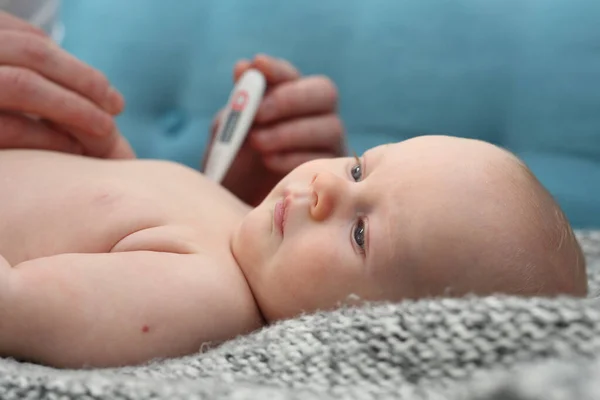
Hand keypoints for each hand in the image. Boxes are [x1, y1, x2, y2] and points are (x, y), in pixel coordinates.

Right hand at [0, 11, 133, 158]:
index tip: (107, 92)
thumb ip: (31, 75)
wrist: (0, 183)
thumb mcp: (15, 91)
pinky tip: (75, 148)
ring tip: (106, 129)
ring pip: (21, 84)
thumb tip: (87, 81)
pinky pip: (8, 127)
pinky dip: (47, 135)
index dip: (74, 66)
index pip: (29, 41)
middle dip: (84, 81)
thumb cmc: (8, 124)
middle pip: (31, 54)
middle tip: (117, 106)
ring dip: (73, 107)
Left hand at [205, 54, 345, 205]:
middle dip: (290, 100)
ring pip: (330, 126)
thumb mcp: (228, 133)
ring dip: (290, 132)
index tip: (257, 66)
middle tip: (257, 115)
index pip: (292, 75)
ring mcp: (330, 146)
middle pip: (324, 93)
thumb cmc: (235, 169)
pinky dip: (296, 157)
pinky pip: (327, 158)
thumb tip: (243, 67)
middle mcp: (317, 118)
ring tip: (258, 144)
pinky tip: (270, 163)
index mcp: (289, 101)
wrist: (239, 211)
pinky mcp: (334, 174)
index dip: (278, 70)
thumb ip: (238, 103)